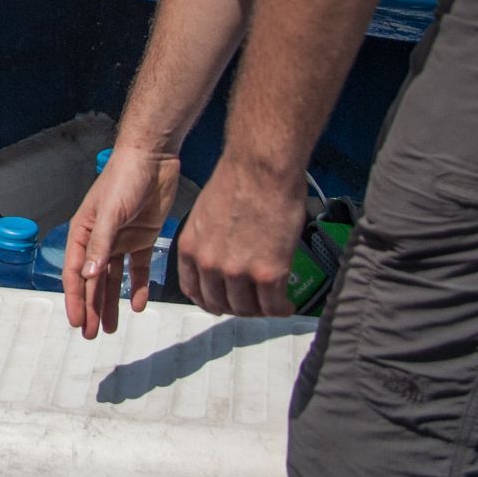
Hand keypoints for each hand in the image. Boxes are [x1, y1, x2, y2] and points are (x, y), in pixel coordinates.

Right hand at [63, 146, 179, 338]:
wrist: (154, 157)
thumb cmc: (124, 177)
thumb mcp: (110, 212)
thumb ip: (100, 244)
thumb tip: (87, 275)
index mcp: (83, 231)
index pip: (74, 272)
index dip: (75, 299)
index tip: (77, 322)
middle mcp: (99, 239)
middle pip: (92, 280)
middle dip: (92, 307)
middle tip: (92, 334)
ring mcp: (121, 240)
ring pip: (113, 280)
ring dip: (112, 303)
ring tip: (112, 328)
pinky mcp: (142, 238)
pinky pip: (137, 269)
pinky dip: (137, 287)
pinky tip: (138, 305)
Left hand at [172, 155, 304, 318]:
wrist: (262, 167)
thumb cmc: (239, 179)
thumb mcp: (206, 214)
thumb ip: (209, 241)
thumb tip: (223, 256)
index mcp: (190, 247)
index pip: (193, 290)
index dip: (210, 300)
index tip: (223, 302)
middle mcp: (208, 264)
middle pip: (220, 304)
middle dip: (237, 307)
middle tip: (253, 303)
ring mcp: (237, 271)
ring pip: (247, 308)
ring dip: (260, 309)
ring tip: (273, 302)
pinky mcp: (268, 273)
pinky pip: (273, 305)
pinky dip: (281, 308)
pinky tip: (287, 303)